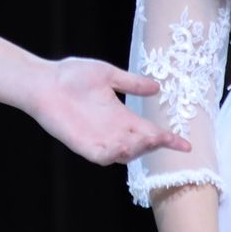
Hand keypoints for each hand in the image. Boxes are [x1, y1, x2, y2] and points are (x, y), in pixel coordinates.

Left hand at [29, 57, 191, 163]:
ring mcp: (98, 139)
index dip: (168, 140)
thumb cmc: (72, 75)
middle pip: (141, 146)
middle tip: (155, 135)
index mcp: (122, 117)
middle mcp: (113, 131)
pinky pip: (101, 156)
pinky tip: (119, 148)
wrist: (44, 81)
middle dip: (151, 144)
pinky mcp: (82, 144)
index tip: (186, 145)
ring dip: (135, 150)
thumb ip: (131, 83)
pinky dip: (112, 155)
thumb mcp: (108, 75)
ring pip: (125, 155)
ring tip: (140, 140)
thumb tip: (157, 87)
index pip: (150, 132)